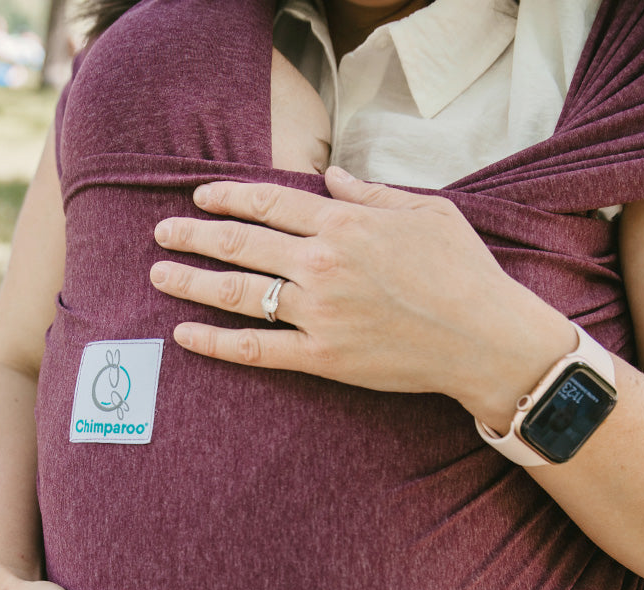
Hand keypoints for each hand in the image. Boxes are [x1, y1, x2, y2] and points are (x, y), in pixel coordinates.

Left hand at [149, 166, 574, 424]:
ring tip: (159, 275)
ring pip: (238, 294)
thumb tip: (332, 178)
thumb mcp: (426, 212)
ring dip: (191, 282)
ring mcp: (319, 312)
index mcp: (344, 224)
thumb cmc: (464, 272)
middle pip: (241, 244)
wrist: (485, 337)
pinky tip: (186, 335)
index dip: (228, 198)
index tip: (199, 198)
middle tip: (162, 232)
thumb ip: (371, 194)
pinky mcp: (323, 357)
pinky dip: (216, 343)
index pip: (268, 204)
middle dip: (194, 236)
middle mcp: (322, 263)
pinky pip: (257, 349)